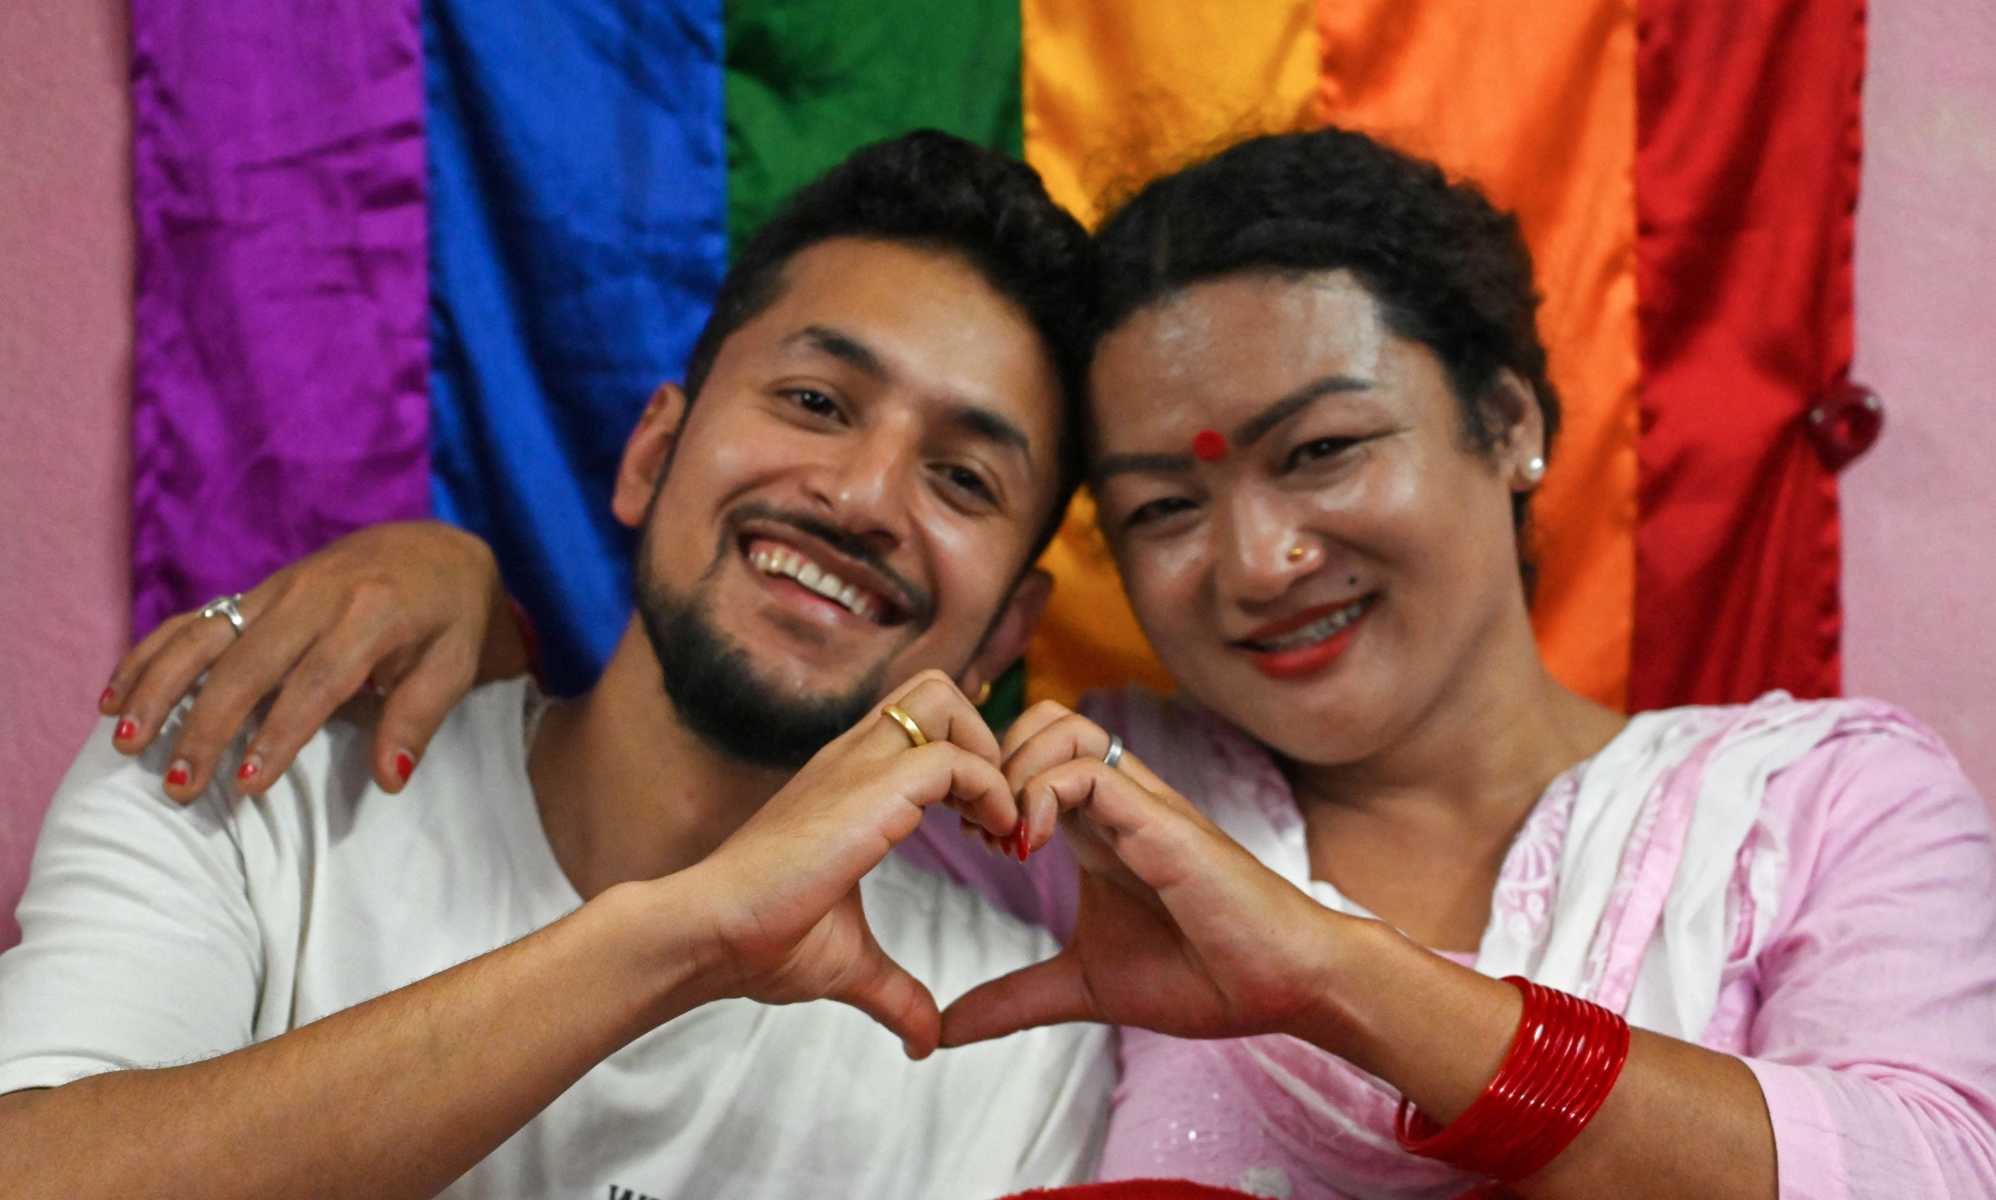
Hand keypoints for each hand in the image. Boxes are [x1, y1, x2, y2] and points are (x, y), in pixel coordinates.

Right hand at [98, 521, 518, 801]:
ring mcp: (278, 589)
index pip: (318, 681)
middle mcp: (316, 595)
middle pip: (248, 665)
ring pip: (205, 638)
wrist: (434, 547)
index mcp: (372, 613)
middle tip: (179, 786)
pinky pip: (193, 621)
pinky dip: (150, 655)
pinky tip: (115, 695)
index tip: (247, 784)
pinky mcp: (255, 591)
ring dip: (160, 689)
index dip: (279, 734)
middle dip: (207, 727)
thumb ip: (418, 719)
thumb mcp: (455, 664)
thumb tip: (390, 779)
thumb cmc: (449, 618)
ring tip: (126, 742)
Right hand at [686, 671, 1023, 1057]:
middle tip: (994, 814)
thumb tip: (925, 1041)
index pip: (918, 722)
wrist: (708, 936)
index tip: (984, 833)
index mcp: (846, 781)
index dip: (968, 762)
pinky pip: (952, 757)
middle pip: (935, 687)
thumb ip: (894, 991)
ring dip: (987, 753)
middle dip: (984, 737)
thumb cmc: (761, 942)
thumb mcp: (848, 963)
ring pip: (943, 697)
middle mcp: (851, 757)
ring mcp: (856, 765)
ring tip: (994, 823)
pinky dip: (989, 789)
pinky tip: (991, 839)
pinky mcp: (867, 789)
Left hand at [940, 701, 1345, 1047]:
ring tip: (1004, 839)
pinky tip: (1032, 848)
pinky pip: (1089, 771)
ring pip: (1060, 725)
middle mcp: (1115, 802)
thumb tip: (944, 1031)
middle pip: (1037, 719)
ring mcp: (1140, 803)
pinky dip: (1043, 795)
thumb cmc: (1201, 977)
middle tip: (978, 832)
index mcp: (1095, 827)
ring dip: (1012, 770)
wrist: (1282, 987)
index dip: (982, 781)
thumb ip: (1013, 1000)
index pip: (1028, 754)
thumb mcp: (1082, 988)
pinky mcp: (1161, 819)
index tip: (969, 842)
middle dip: (988, 762)